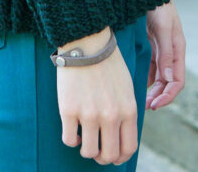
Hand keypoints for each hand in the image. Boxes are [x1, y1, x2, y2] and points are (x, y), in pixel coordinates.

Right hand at [56, 26, 138, 164]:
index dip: (120, 157)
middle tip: (97, 150)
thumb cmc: (107, 62)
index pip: (128, 148)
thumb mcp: (126, 86)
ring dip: (87, 150)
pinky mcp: (69, 110)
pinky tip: (73, 130)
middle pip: (109, 155)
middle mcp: (111, 116)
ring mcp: (89, 114)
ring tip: (84, 138)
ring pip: (89, 152)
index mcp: (128, 110)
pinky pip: (69, 140)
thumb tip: (121, 134)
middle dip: (103, 157)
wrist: (87, 41)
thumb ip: (126, 111)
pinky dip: (72, 140)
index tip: (113, 154)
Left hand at [145, 0, 185, 109]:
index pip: (177, 81)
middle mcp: (170, 52)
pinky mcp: (150, 44)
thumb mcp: (163, 27)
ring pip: (158, 76)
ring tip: (140, 99)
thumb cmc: (158, 5)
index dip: (168, 96)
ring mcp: (160, 49)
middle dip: (159, 96)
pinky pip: (149, 66)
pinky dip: (145, 76)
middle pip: (168, 82)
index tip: (155, 105)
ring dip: (152, 89)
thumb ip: (166, 52)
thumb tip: (169, 78)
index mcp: (178, 49)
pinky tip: (136, 82)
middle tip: (145, 106)